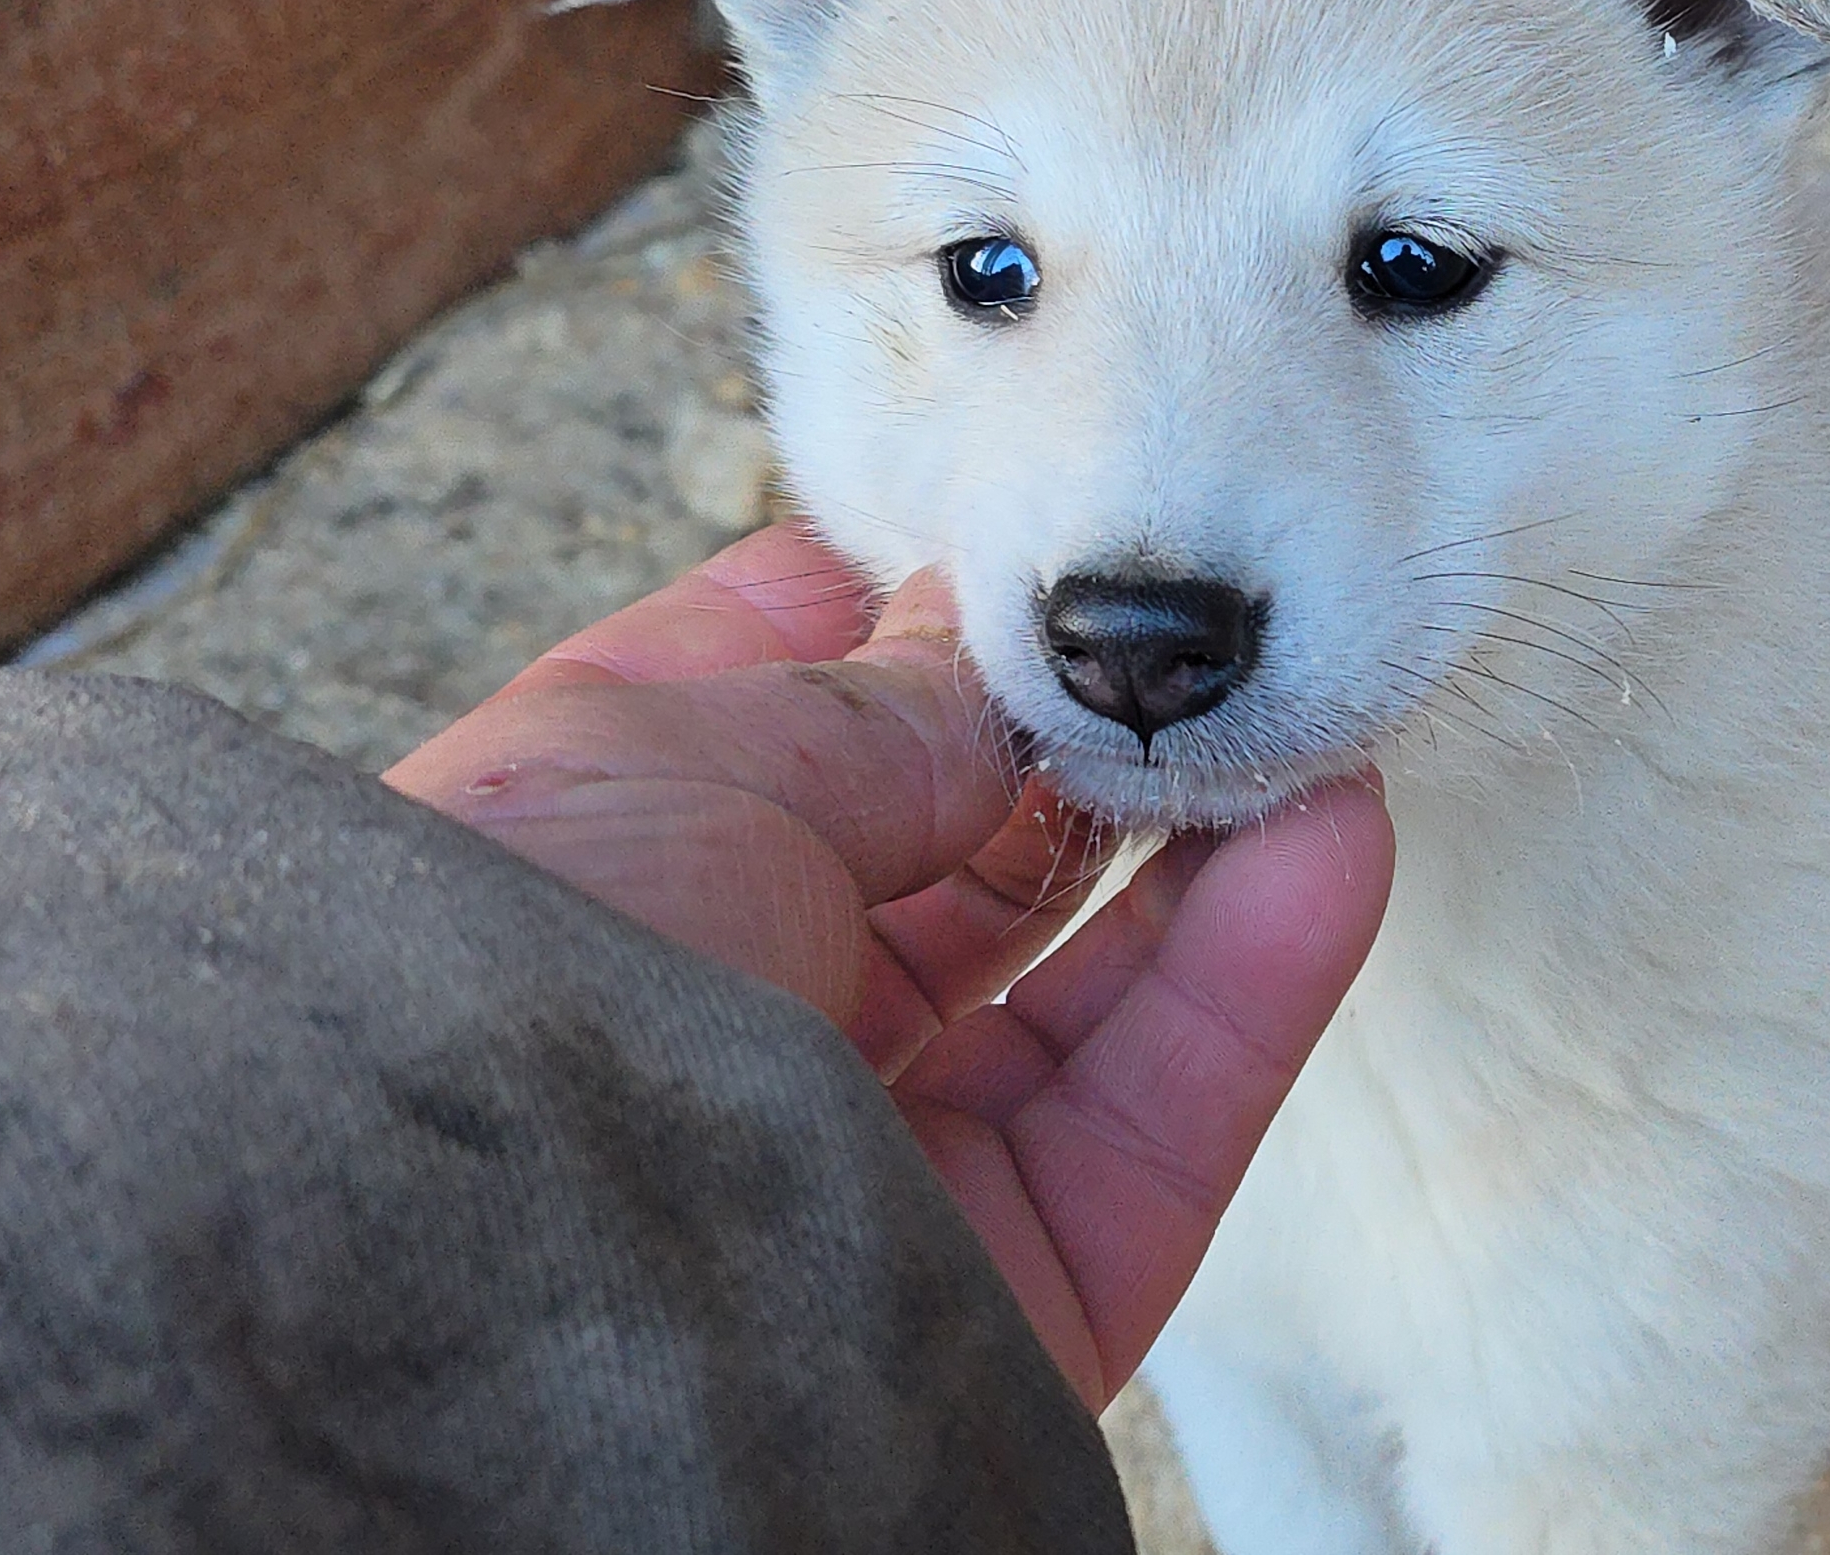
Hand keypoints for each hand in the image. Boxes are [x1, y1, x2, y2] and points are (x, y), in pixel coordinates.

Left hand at [384, 525, 1390, 1407]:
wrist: (494, 1300)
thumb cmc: (508, 976)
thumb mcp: (665, 760)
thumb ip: (880, 704)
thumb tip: (1019, 647)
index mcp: (608, 873)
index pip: (791, 719)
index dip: (922, 616)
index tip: (1049, 529)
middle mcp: (740, 1013)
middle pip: (968, 856)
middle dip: (1089, 740)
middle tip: (1206, 638)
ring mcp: (883, 1159)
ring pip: (1090, 987)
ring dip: (1207, 842)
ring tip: (1308, 716)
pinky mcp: (1016, 1290)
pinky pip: (1162, 1118)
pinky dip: (1259, 976)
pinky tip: (1336, 835)